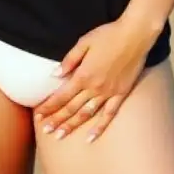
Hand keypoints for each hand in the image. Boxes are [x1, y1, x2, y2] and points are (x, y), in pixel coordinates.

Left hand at [33, 16, 156, 142]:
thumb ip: (69, 60)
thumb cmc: (108, 35)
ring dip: (72, 125)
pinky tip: (90, 138)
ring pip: (86, 114)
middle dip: (56, 120)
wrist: (135, 35)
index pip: (61, 95)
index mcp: (83, 75)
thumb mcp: (84, 42)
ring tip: (60, 136)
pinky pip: (109, 114)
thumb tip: (55, 74)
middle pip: (71, 108)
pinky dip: (99, 127)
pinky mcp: (121, 94)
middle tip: (45, 131)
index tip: (38, 115)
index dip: (48, 106)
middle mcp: (94, 87)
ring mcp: (108, 93)